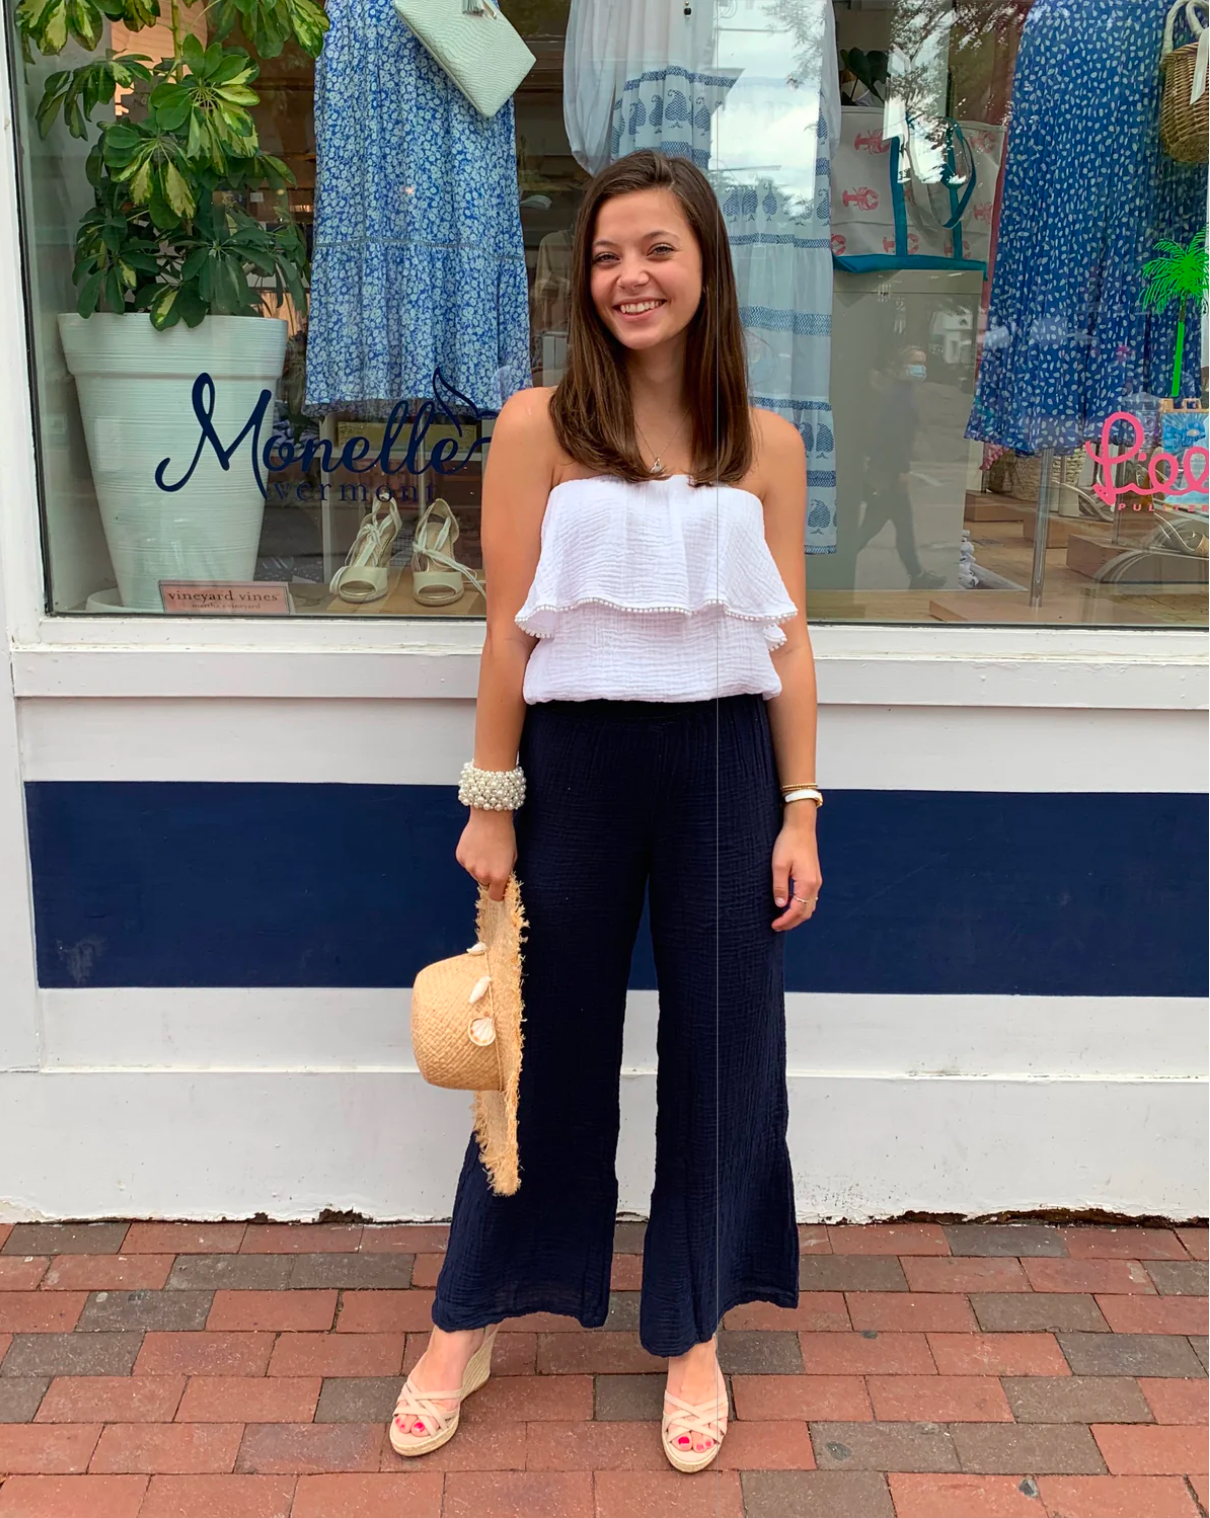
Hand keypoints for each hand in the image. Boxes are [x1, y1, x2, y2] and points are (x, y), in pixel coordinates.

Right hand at [455, 809, 516, 900]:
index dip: (498, 891)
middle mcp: (482, 875)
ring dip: (478, 866)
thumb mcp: (512, 856)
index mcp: (498, 876)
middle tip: (492, 860)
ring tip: (484, 849)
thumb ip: (506, 872)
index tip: (499, 886)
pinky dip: (470, 857)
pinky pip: (466, 863)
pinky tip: (476, 844)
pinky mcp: (460, 857)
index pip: (495, 896)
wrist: (490, 817)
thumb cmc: (505, 834)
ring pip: (474, 873)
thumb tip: (501, 881)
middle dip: (488, 876)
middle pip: (484, 884)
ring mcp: (469, 866)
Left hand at [770, 810, 821, 931]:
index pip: (797, 911)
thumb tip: (780, 905)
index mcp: (807, 884)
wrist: (801, 827)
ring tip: (782, 919)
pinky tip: (790, 905)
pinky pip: (810, 898)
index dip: (786, 921)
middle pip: (806, 912)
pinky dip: (801, 907)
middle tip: (776, 926)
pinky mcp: (814, 877)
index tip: (774, 926)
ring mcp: (816, 881)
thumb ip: (780, 886)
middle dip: (792, 922)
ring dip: (797, 915)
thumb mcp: (778, 865)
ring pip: (809, 907)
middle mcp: (815, 885)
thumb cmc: (788, 843)